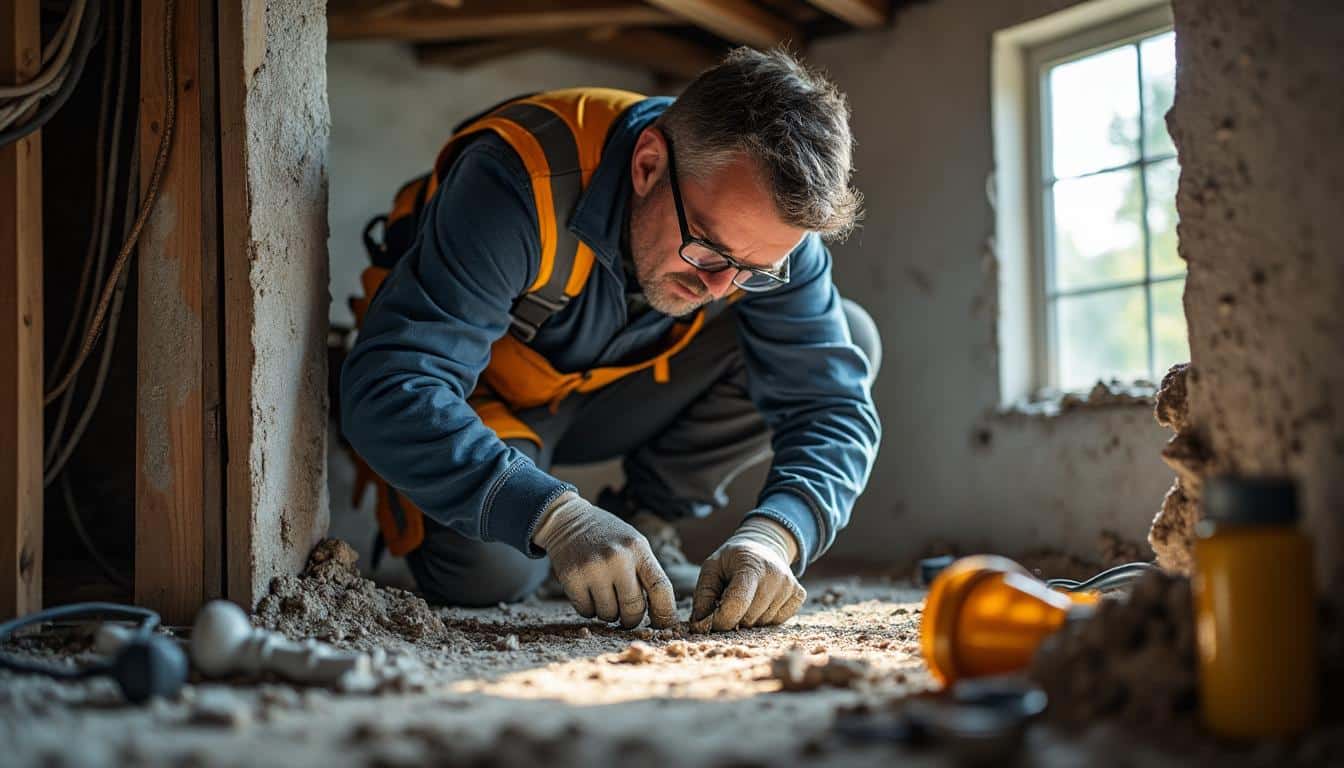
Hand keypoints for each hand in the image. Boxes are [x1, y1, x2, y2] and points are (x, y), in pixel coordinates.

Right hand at [532, 492, 676, 628]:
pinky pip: (587, 612)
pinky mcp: (572, 578)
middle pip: (634, 608)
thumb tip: (662, 615)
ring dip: (608, 613)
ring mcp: (593, 568)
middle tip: (627, 616)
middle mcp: (617, 558)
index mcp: (638, 548)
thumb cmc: (608, 538)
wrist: (568, 520)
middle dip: (632, 619)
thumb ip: (647, 573)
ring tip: (604, 593)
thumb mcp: (633, 545)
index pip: (661, 588)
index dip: (666, 613)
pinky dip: (589, 609)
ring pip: (609, 614)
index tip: (665, 626)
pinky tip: (588, 591)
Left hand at [691, 516, 805, 631]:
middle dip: (734, 618)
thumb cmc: (732, 560)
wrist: (763, 546)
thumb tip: (698, 627)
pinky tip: (761, 601)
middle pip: (749, 618)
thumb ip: (702, 597)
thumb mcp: (712, 568)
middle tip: (729, 601)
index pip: (737, 604)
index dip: (721, 619)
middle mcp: (775, 574)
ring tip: (746, 598)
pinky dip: (765, 617)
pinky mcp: (799, 595)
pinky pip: (778, 621)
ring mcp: (789, 585)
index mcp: (750, 565)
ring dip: (749, 618)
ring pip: (763, 623)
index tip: (712, 619)